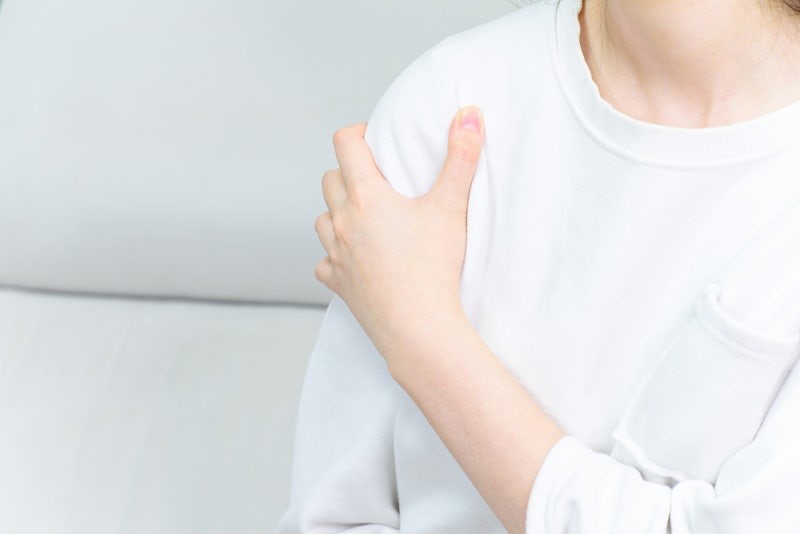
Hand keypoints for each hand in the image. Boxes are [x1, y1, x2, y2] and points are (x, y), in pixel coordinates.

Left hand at [314, 106, 484, 366]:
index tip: (374, 138)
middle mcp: (343, 221)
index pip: (345, 145)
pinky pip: (325, 263)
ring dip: (337, 212)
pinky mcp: (338, 283)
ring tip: (362, 217)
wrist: (417, 327)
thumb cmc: (433, 268)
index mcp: (366, 196)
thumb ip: (461, 158)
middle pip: (329, 180)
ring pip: (321, 220)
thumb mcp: (451, 207)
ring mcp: (336, 254)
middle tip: (375, 178)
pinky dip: (335, 256)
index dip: (357, 134)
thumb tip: (469, 113)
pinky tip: (353, 259)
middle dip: (348, 172)